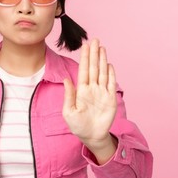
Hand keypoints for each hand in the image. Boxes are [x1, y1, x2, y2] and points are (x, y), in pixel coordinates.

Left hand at [62, 38, 117, 162]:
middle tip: (95, 40)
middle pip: (94, 68)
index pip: (84, 70)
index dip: (85, 58)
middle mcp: (92, 88)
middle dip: (94, 54)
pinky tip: (109, 64)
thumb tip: (66, 79)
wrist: (91, 136)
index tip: (86, 46)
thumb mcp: (69, 112)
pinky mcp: (110, 99)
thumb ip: (69, 95)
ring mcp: (102, 92)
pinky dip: (111, 74)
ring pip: (102, 72)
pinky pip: (111, 84)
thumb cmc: (78, 126)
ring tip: (102, 48)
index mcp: (81, 90)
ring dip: (102, 60)